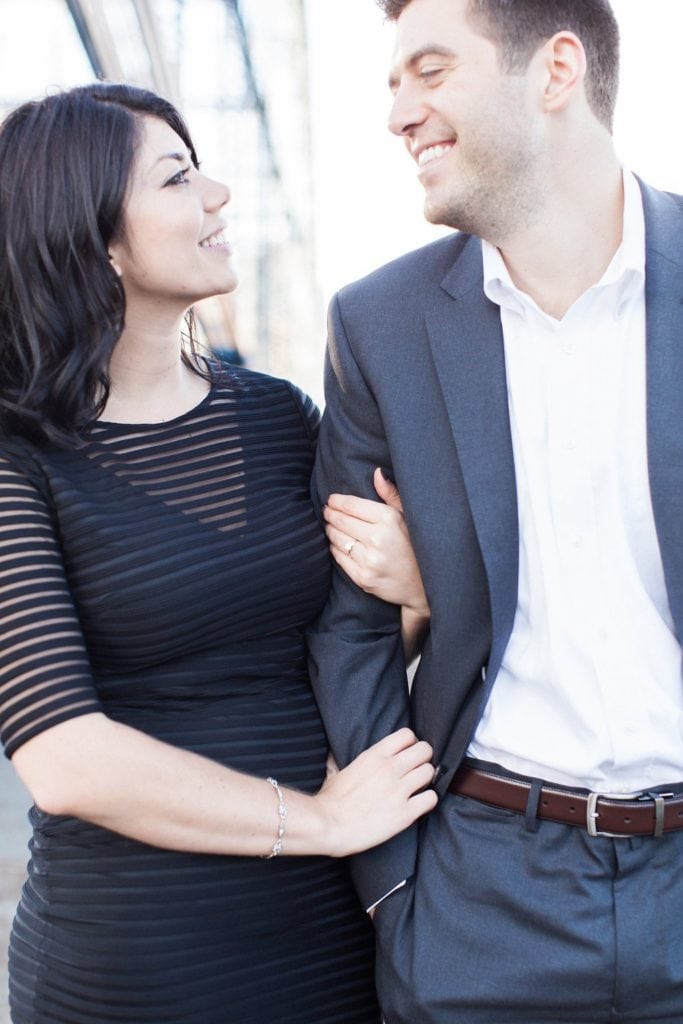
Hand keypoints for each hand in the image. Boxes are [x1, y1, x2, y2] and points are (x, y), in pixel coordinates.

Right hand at [314, 728, 436, 856]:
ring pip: (429, 772)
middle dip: (423, 759)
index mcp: (373, 755)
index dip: (410, 744)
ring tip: (417, 788)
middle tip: (416, 770)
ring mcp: (398, 790)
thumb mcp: (337, 771)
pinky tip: (419, 804)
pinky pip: (431, 798)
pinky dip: (428, 801)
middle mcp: (389, 768)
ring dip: (426, 780)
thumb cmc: (329, 800)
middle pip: (424, 750)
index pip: (407, 735)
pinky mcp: (404, 813)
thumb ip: (347, 761)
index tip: (406, 754)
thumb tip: (335, 758)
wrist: (327, 825)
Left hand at [324, 468, 428, 614]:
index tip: (331, 500)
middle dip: (330, 514)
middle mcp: (378, 539)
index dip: (337, 501)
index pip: (352, 505)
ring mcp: (369, 561)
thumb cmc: (416, 546)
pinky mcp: (362, 578)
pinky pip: (339, 558)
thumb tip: (376, 473)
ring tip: (330, 525)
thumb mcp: (408, 516)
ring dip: (330, 530)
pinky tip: (337, 543)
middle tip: (327, 511)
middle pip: (340, 521)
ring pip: (337, 539)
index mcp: (389, 519)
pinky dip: (335, 548)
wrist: (423, 586)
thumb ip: (390, 494)